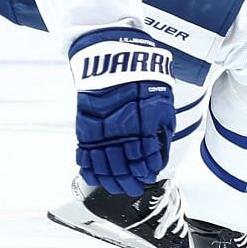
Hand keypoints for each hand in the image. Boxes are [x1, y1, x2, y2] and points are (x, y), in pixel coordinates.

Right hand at [69, 29, 174, 198]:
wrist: (113, 58)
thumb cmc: (141, 78)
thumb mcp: (162, 101)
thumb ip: (161, 129)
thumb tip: (160, 152)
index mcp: (141, 124)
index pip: (145, 156)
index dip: (148, 169)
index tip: (150, 176)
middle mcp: (119, 130)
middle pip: (124, 165)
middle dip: (130, 180)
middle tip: (135, 189)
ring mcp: (100, 130)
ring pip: (104, 164)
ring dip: (111, 180)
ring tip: (117, 188)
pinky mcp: (84, 127)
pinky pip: (84, 154)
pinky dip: (89, 169)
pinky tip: (95, 178)